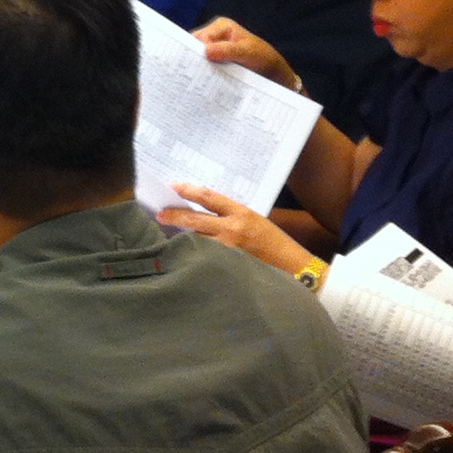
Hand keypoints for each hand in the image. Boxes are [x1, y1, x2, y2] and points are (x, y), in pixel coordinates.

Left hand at [160, 183, 314, 275]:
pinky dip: (192, 253)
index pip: (209, 198)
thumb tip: (201, 210)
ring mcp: (228, 250)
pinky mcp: (226, 266)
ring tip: (166, 235)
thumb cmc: (272, 242)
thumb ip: (229, 215)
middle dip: (174, 216)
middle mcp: (232, 230)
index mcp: (241, 213)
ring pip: (196, 240)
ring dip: (181, 237)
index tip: (173, 187)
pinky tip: (182, 253)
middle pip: (195, 220)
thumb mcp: (253, 220)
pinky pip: (203, 257)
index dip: (189, 191)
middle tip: (159, 214)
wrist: (292, 266)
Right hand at [192, 18, 297, 88]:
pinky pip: (203, 66)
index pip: (201, 37)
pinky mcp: (214, 62)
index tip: (200, 65)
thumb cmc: (264, 59)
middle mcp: (215, 35)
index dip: (198, 51)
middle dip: (195, 59)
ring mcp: (214, 49)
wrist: (273, 74)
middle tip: (195, 74)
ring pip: (197, 57)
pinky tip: (203, 83)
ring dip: (198, 68)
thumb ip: (228, 50)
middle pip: (196, 46)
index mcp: (221, 26)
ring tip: (199, 80)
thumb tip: (206, 50)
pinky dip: (203, 74)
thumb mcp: (248, 53)